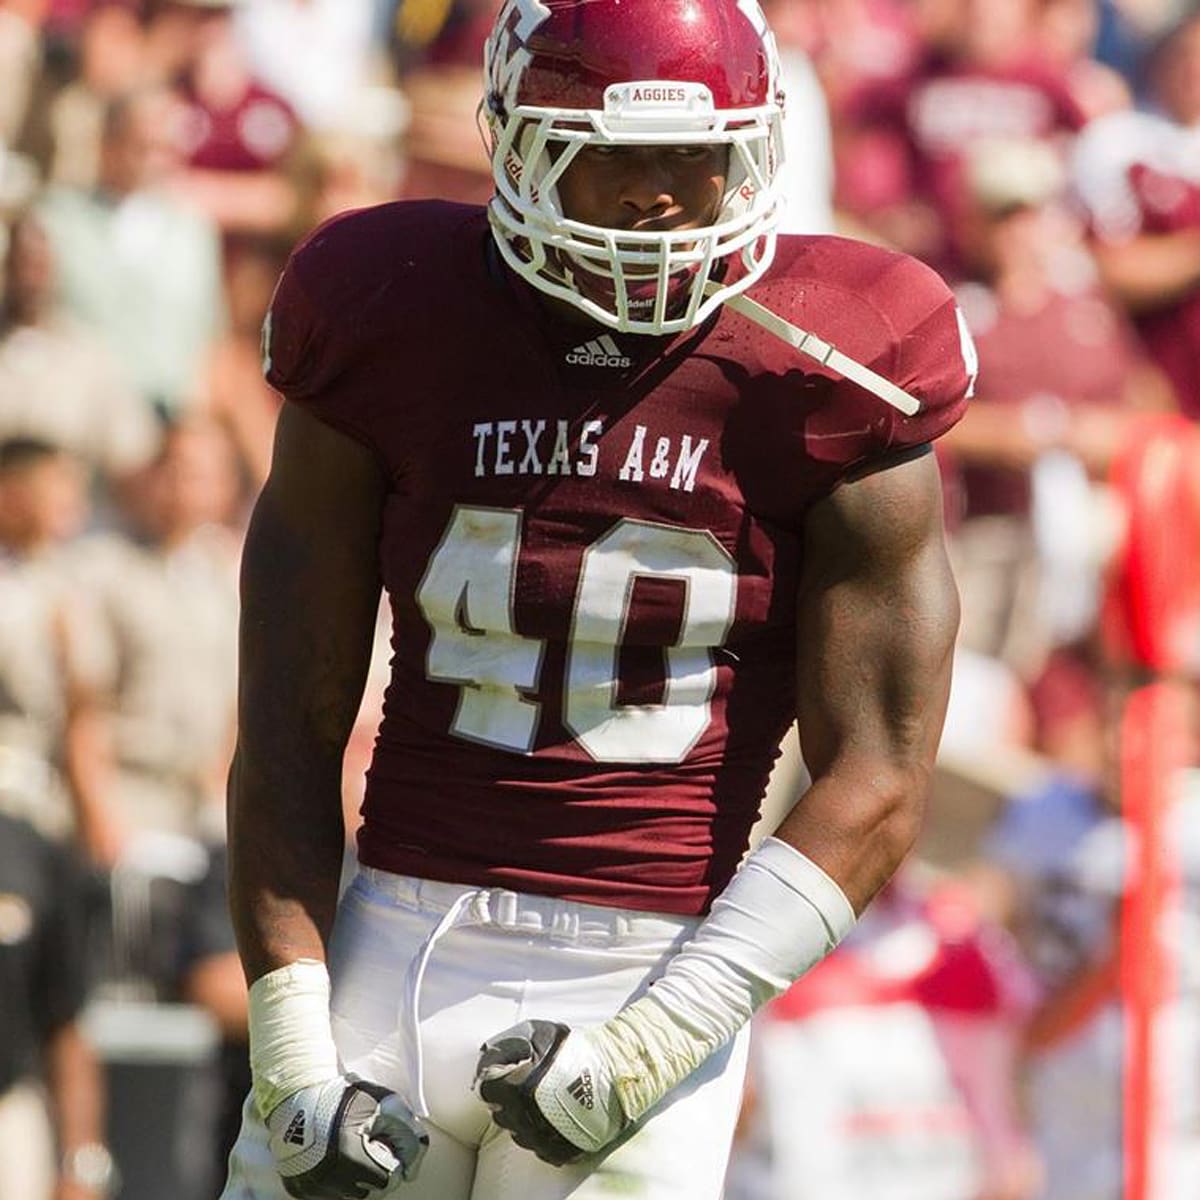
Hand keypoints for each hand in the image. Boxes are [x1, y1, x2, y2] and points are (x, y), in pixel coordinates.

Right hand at [265, 1075, 427, 1197]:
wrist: (296, 1098)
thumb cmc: (342, 1098)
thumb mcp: (381, 1103)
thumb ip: (405, 1128)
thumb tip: (416, 1157)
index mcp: (352, 1159)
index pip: (390, 1179)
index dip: (395, 1159)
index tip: (387, 1143)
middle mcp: (331, 1181)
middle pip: (372, 1190)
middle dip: (377, 1169)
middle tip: (370, 1144)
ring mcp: (314, 1188)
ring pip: (351, 1194)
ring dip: (358, 1176)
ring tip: (352, 1148)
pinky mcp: (301, 1190)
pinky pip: (330, 1194)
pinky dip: (337, 1179)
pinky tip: (335, 1156)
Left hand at [474, 1020, 626, 1164]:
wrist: (615, 1074)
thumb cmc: (578, 1052)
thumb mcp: (543, 1034)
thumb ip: (514, 1044)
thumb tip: (496, 1055)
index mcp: (518, 1089)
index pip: (487, 1090)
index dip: (494, 1079)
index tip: (503, 1073)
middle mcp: (525, 1118)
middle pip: (499, 1113)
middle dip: (507, 1098)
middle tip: (523, 1085)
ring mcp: (541, 1139)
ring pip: (517, 1132)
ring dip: (522, 1116)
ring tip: (540, 1100)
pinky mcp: (558, 1152)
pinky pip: (537, 1146)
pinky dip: (540, 1133)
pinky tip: (552, 1117)